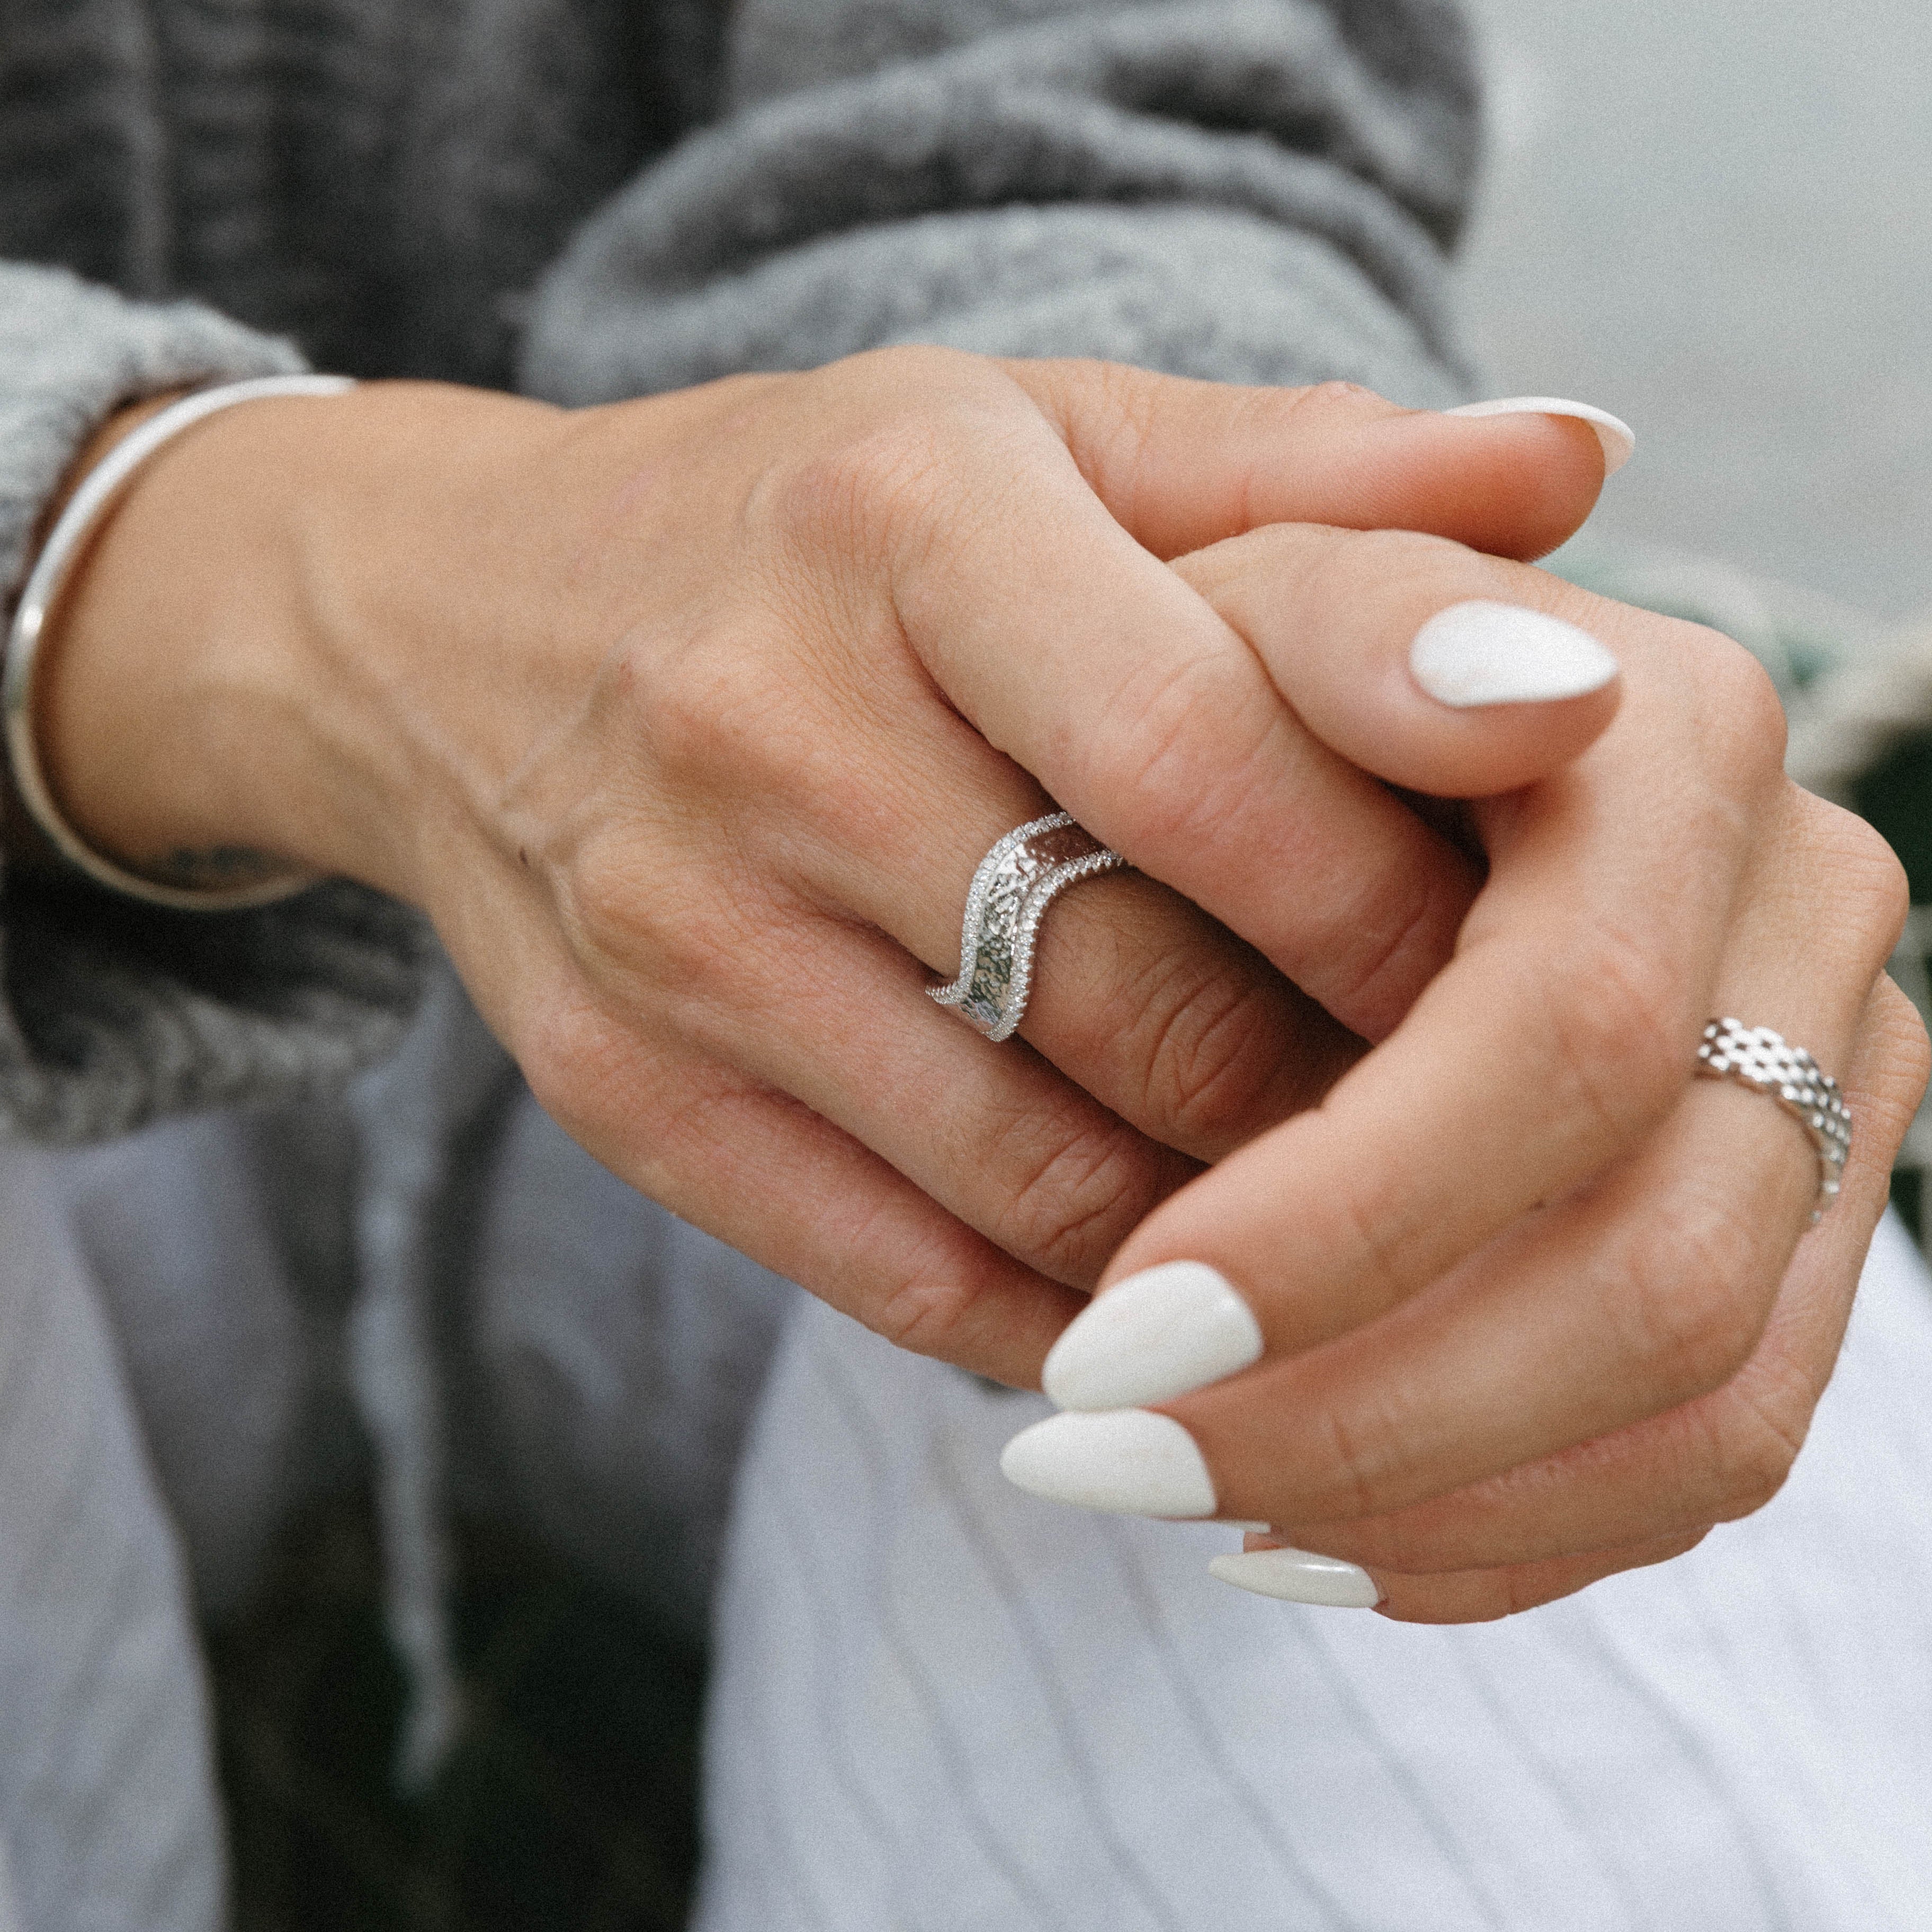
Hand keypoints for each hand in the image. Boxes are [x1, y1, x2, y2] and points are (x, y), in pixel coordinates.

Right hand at [34, 353, 1615, 1380]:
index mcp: (909, 519)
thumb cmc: (807, 528)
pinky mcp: (619, 1092)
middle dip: (1350, 1091)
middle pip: (1150, 1001)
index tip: (1507, 961)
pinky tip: (1163, 1281)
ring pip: (1044, 1173)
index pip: (1217, 758)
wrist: (454, 632)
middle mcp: (767, 725)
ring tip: (1333, 1206)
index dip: (1400, 898)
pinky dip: (1069, 1304)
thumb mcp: (1038, 434)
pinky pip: (903, 1267)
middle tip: (1457, 1118)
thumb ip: (1308, 472)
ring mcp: (675, 934)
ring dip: (1231, 1231)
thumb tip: (1583, 466)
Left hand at [1005, 523, 1927, 1620]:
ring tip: (1175, 1510)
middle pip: (1651, 1265)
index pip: (1559, 1042)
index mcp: (1684, 757)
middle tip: (1095, 1460)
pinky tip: (1295, 1533)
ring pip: (1698, 1400)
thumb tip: (1570, 463)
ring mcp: (1820, 1096)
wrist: (1305, 738)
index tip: (1105, 1338)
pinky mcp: (1790, 1230)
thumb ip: (1364, 579)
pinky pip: (1698, 1449)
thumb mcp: (1238, 598)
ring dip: (1423, 1494)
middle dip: (1363, 1402)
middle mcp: (1796, 931)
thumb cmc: (1217, 669)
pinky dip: (1499, 1525)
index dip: (1339, 1220)